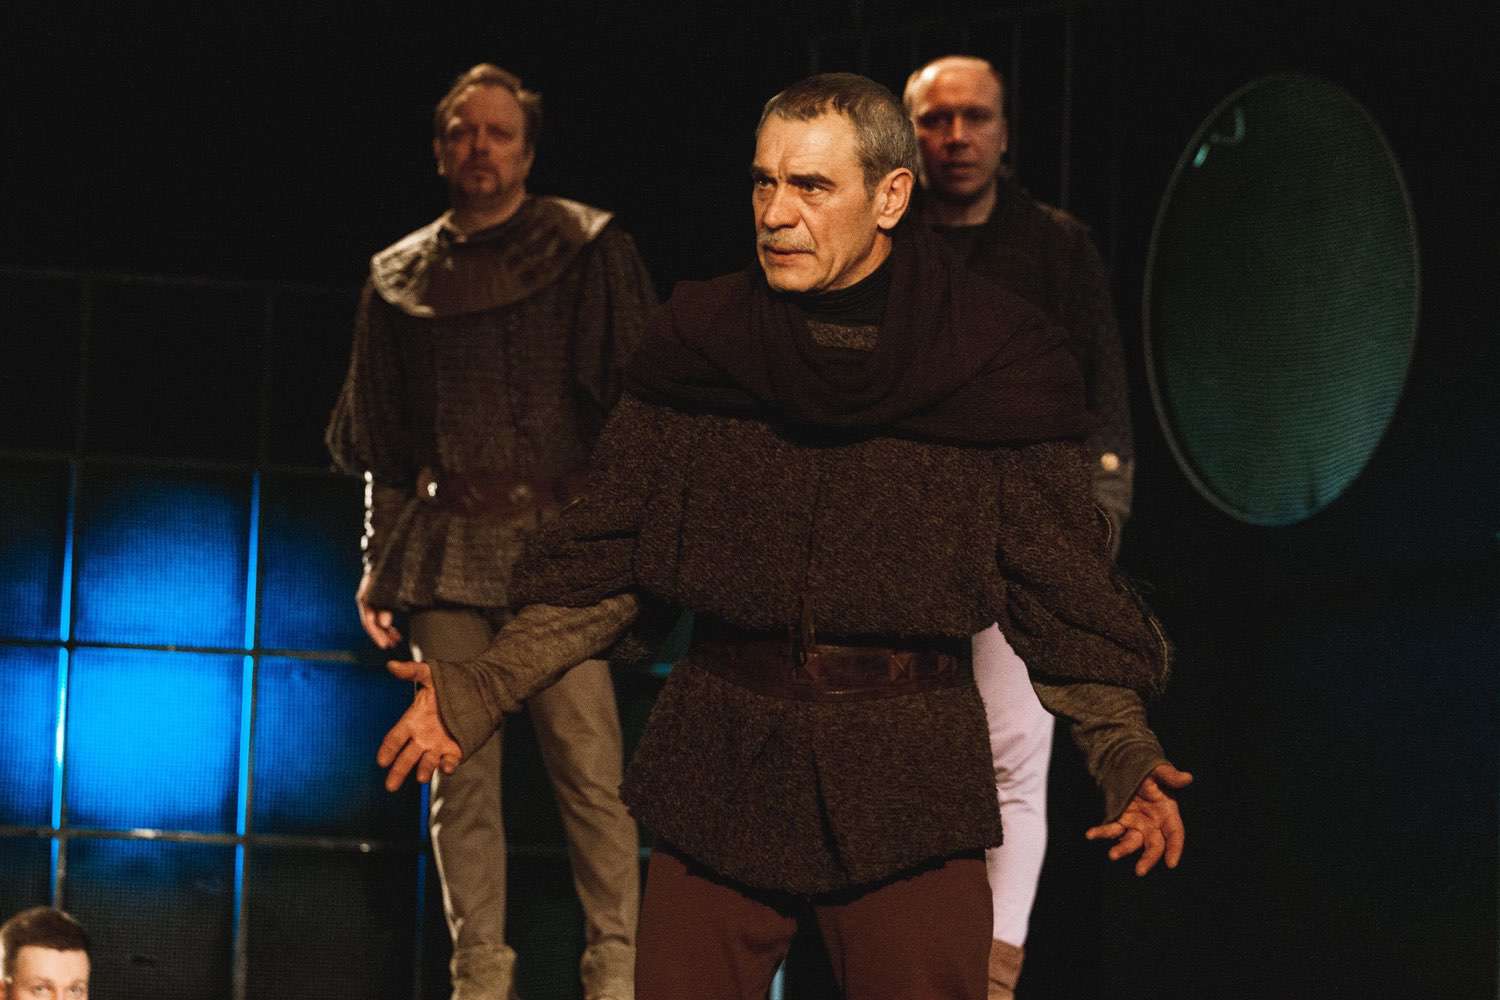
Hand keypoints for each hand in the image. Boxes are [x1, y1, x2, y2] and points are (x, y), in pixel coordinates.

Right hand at [356, 571, 400, 648]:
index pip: (368, 621)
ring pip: (377, 620)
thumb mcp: (386, 590)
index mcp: (365, 598)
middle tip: (392, 645)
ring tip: (396, 640)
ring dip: (385, 632)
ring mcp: (372, 599)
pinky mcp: (379, 599)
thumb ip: (385, 607)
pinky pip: (381, 615)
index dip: (377, 635)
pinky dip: (388, 625)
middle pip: (372, 623)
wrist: (388, 554)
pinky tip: (395, 632)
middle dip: (382, 635)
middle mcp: (366, 600)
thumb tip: (384, 624)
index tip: (385, 645)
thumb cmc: (387, 572)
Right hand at [376, 660, 461, 790]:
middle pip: (406, 757)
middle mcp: (422, 737)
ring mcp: (438, 745)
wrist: (480, 689)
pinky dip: (447, 766)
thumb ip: (412, 671)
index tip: (381, 761)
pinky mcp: (455, 750)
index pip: (395, 738)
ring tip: (420, 777)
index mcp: (413, 720)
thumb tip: (391, 665)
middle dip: (398, 770)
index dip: (388, 750)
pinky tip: (446, 766)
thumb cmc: (451, 682)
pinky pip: (449, 762)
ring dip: (423, 770)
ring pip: (427, 762)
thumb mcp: (431, 674)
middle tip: (390, 786)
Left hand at [1085, 762, 1192, 875]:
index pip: (1174, 833)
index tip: (1171, 863)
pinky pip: (1111, 829)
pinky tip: (1091, 834)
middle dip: (1148, 859)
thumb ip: (1170, 776)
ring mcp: (1135, 823)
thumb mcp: (1158, 770)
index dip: (1175, 848)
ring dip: (1123, 849)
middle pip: (1154, 845)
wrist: (1127, 763)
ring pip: (1132, 842)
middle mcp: (1153, 822)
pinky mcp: (1120, 820)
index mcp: (1167, 811)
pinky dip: (1102, 832)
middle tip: (1140, 871)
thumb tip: (1188, 778)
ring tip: (1112, 855)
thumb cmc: (1147, 767)